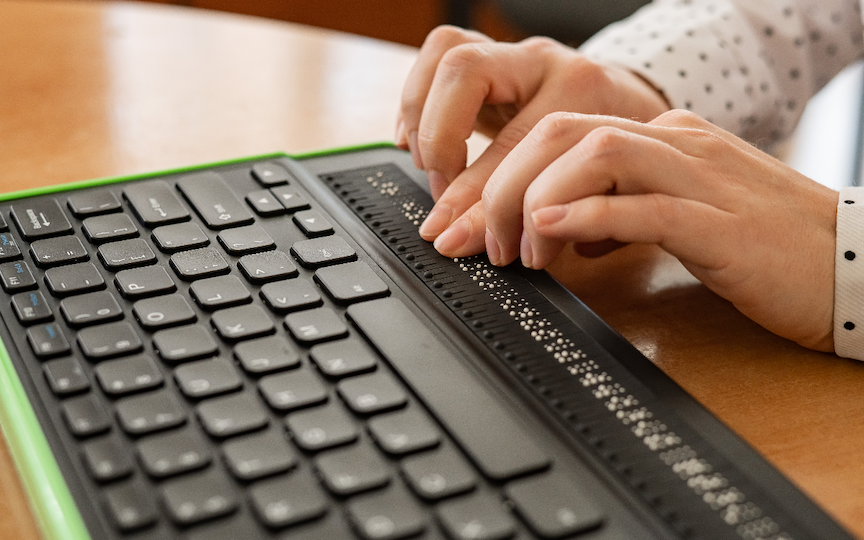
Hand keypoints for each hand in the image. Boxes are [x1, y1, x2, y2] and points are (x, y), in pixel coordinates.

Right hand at [396, 25, 669, 249]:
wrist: (630, 111)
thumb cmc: (617, 152)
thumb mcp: (589, 188)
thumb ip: (533, 212)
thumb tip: (460, 240)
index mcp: (579, 91)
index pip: (513, 140)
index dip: (473, 192)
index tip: (452, 232)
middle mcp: (541, 63)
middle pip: (467, 70)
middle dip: (439, 138)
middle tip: (440, 188)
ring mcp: (512, 57)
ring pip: (448, 50)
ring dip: (420, 112)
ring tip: (424, 162)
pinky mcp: (488, 63)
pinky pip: (436, 56)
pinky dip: (415, 101)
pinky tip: (415, 141)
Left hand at [474, 110, 836, 350]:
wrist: (855, 266)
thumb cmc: (766, 248)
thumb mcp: (679, 218)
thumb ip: (620, 212)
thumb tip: (559, 228)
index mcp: (666, 140)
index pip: (564, 132)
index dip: (507, 174)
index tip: (481, 224)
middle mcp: (678, 145)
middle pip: (565, 133)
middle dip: (506, 183)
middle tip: (485, 242)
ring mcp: (702, 178)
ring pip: (596, 154)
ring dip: (537, 200)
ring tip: (519, 251)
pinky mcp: (721, 223)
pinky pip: (644, 206)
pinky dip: (588, 216)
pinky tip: (553, 235)